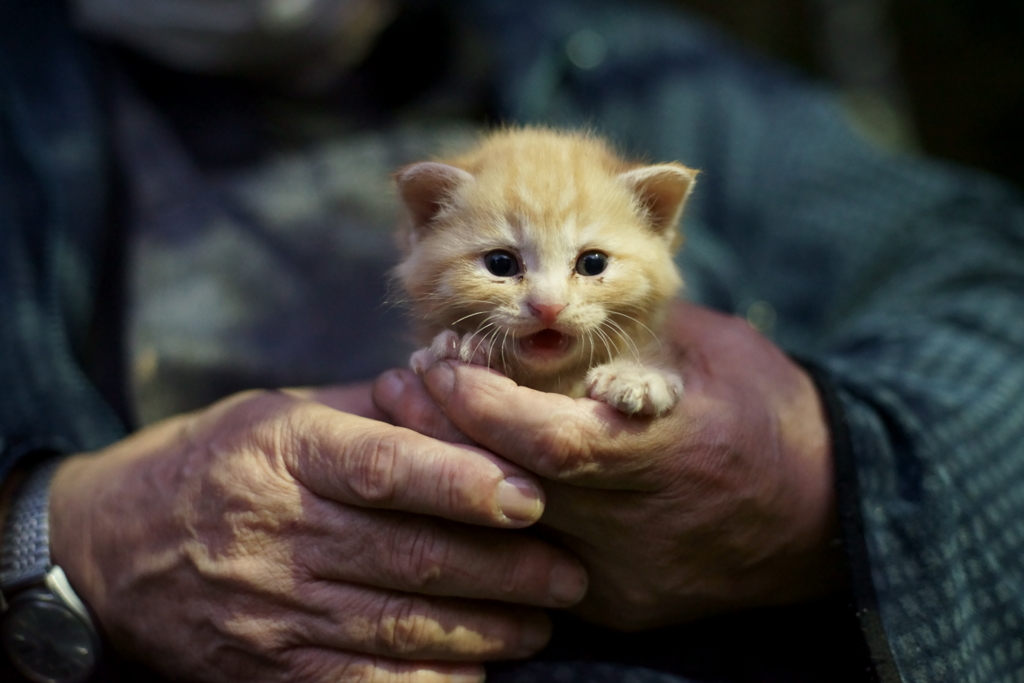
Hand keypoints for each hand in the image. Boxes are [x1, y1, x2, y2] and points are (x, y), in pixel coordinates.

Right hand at [48, 384, 587, 682]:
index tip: (531, 496)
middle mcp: (278, 532)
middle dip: (504, 569)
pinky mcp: (264, 667)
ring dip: (483, 629)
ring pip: (397, 626)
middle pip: (409, 554)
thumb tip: (458, 401)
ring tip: (541, 622)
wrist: (105, 551)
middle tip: (568, 574)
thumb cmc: (209, 465)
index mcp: (285, 453)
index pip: (384, 468)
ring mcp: (269, 609)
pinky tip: (478, 673)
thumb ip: (366, 412)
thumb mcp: (274, 415)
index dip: (462, 483)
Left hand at [374, 302, 845, 629]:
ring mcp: (623, 581)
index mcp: (668, 453)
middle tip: (397, 384)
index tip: (435, 355)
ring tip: (413, 421)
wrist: (827, 517)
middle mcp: (639, 529)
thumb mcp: (710, 351)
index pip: (545, 438)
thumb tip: (543, 312)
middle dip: (441, 433)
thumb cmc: (768, 415)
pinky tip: (459, 477)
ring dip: (453, 474)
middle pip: (509, 487)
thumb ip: (627, 332)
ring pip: (507, 533)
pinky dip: (490, 520)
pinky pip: (534, 566)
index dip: (478, 399)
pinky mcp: (617, 609)